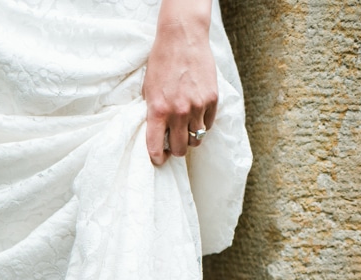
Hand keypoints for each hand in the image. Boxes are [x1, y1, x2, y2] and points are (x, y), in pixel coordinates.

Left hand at [142, 1, 216, 164]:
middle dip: (175, 150)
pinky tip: (196, 117)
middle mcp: (178, 112)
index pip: (155, 147)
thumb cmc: (161, 63)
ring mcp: (197, 106)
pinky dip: (202, 125)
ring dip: (190, 138)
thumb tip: (156, 132)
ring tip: (185, 131)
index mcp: (158, 111)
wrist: (182, 39)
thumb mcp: (148, 90)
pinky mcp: (212, 99)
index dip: (157, 158)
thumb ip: (153, 112)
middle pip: (180, 148)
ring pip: (196, 139)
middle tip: (173, 145)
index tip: (158, 159)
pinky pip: (208, 124)